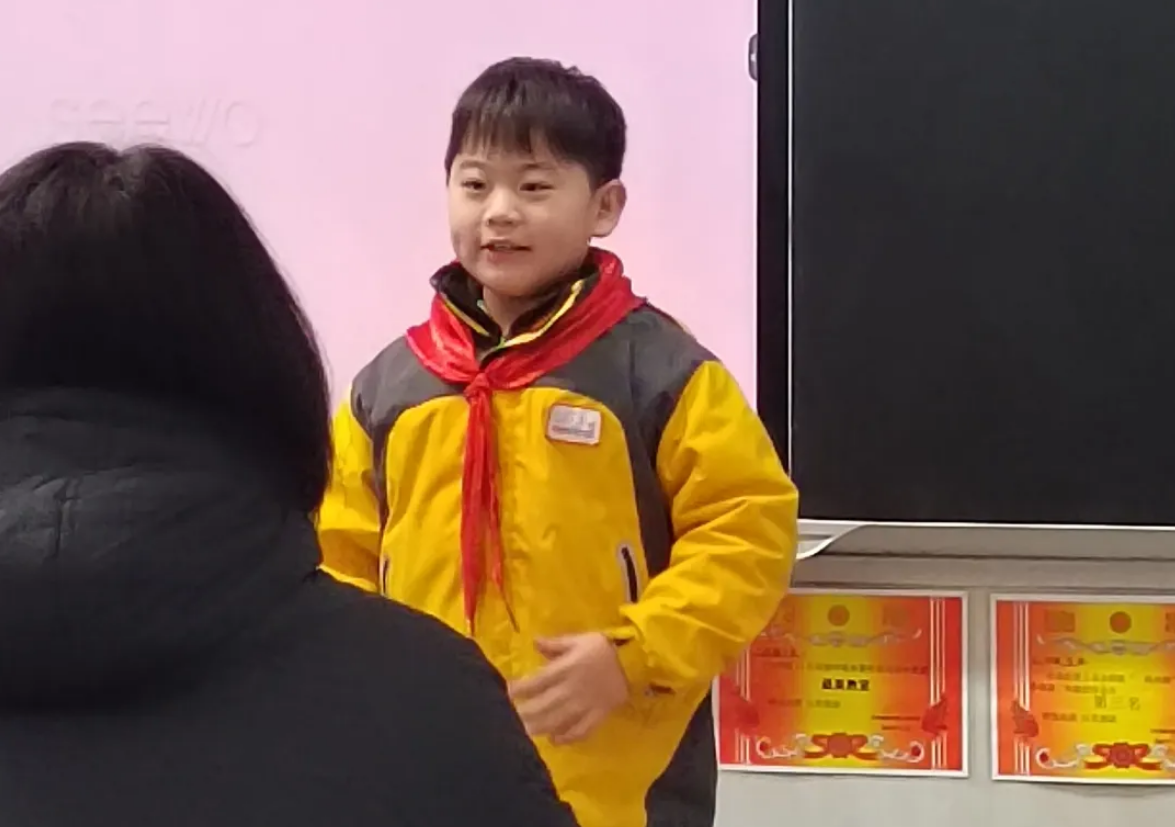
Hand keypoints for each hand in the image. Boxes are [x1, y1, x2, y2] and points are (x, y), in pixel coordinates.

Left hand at [508, 633, 628, 745]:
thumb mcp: (578, 640)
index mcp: (565, 669)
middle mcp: (571, 690)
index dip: (519, 689)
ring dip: (540, 728)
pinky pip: (581, 730)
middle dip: (524, 713)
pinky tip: (555, 741)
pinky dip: (567, 737)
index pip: (536, 682)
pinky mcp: (597, 715)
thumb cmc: (604, 647)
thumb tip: (534, 642)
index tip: (506, 693)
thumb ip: (555, 644)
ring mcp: (584, 705)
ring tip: (524, 733)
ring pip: (558, 720)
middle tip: (508, 720)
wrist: (635, 661)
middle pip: (543, 705)